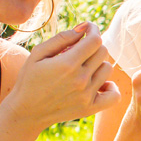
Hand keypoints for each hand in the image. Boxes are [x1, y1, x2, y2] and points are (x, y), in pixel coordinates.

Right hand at [6, 23, 120, 128]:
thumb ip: (62, 38)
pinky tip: (99, 84)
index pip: (95, 40)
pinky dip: (110, 87)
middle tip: (79, 50)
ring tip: (83, 67)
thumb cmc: (29, 79)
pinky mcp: (90, 108)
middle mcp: (80, 79)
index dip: (93, 30)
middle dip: (92, 46)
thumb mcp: (38, 53)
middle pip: (103, 52)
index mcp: (68, 63)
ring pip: (108, 69)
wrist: (26, 112)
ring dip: (98, 64)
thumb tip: (83, 29)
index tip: (87, 29)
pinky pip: (114, 95)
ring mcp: (87, 95)